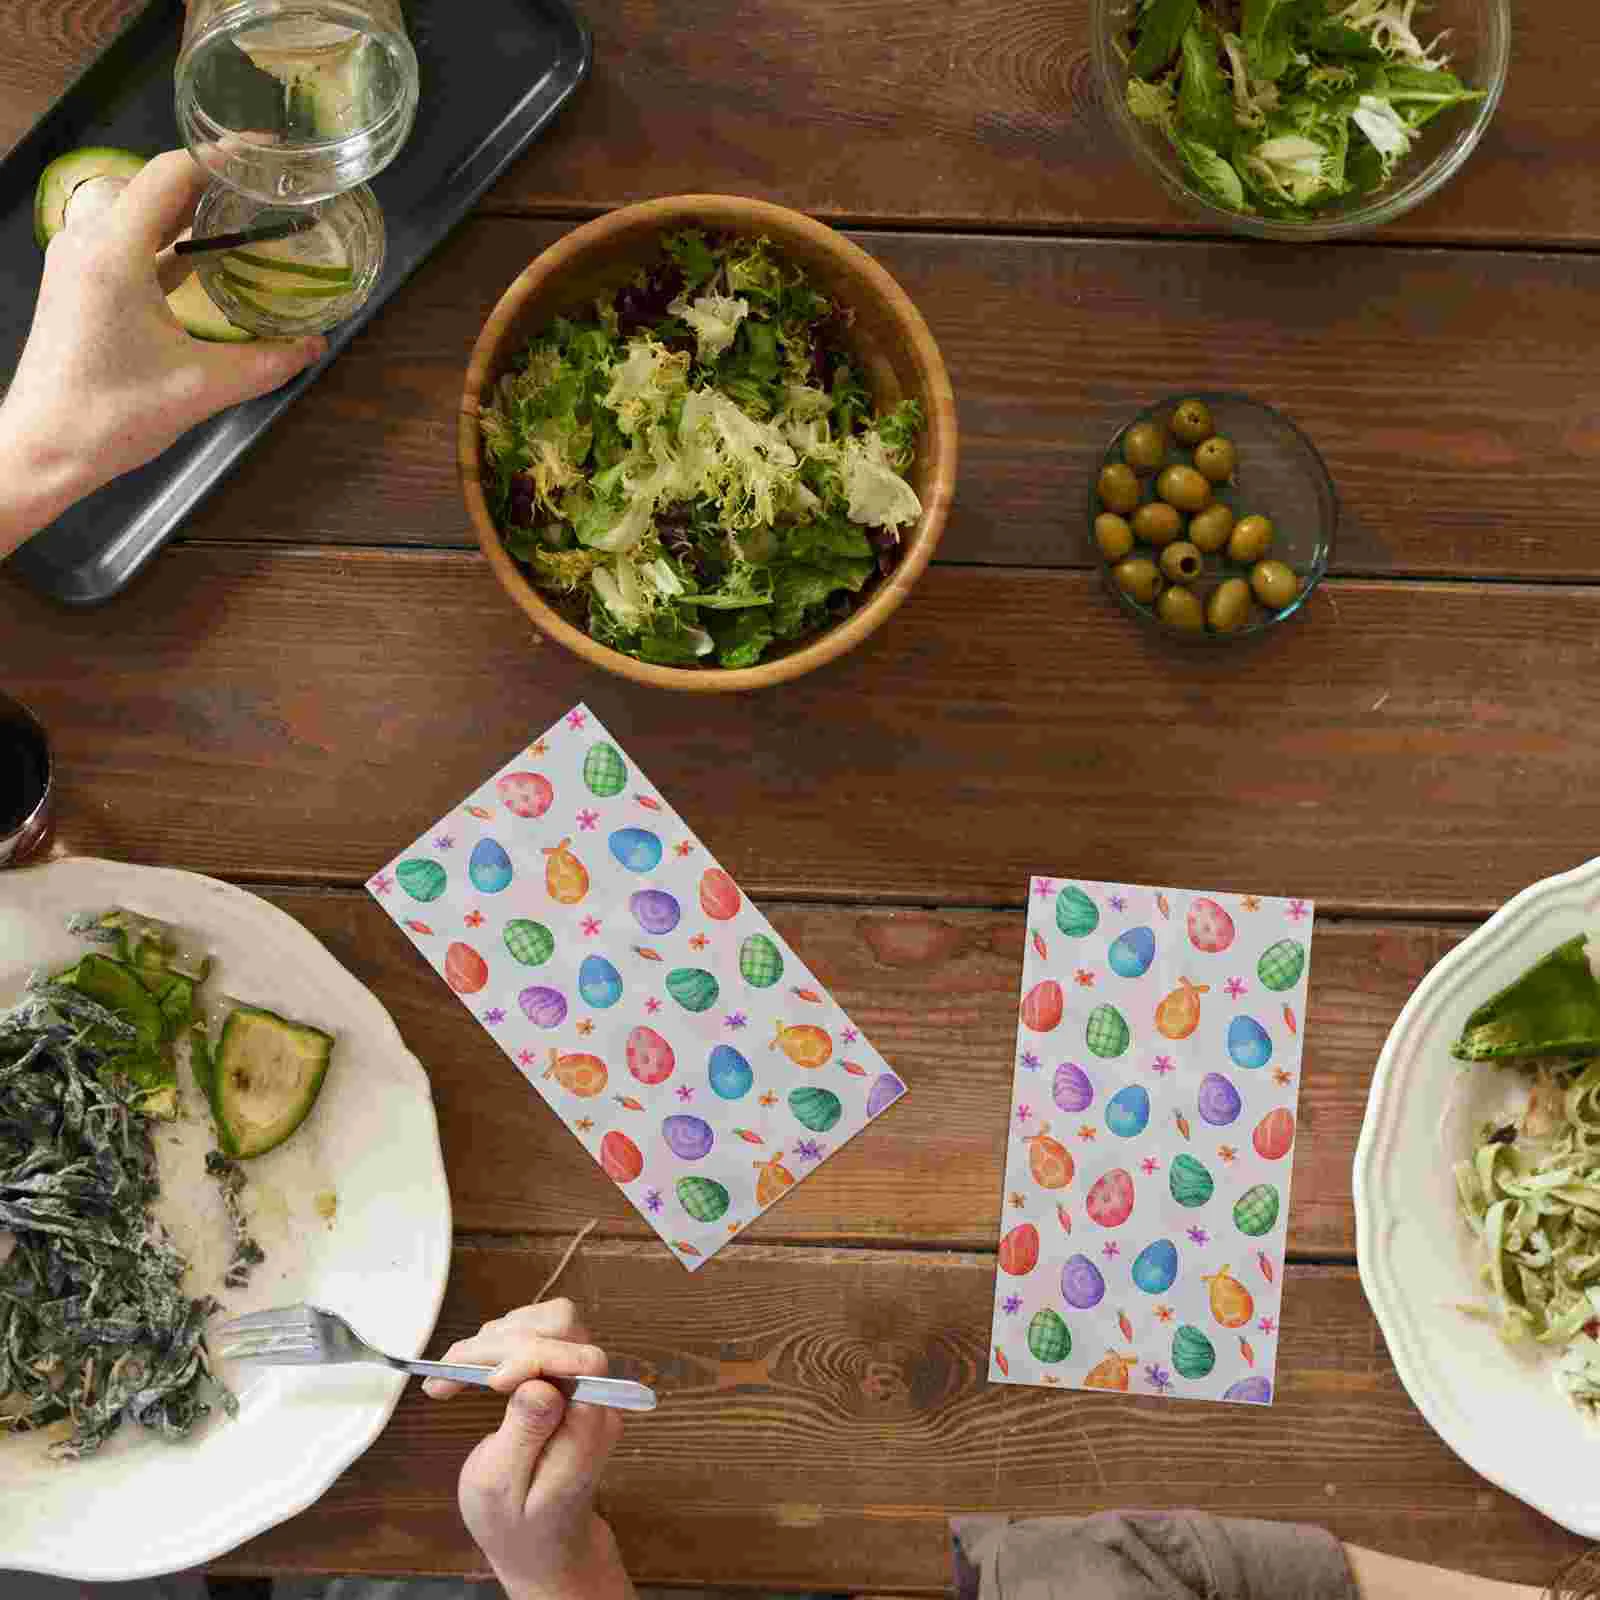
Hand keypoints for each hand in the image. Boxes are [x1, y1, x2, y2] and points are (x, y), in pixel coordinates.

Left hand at [0, 150, 323, 557]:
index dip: (224, 157)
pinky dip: (165, 239)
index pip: (172, 174)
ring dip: (186, 210)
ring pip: (138, 209)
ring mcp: (77, 260)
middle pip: (155, 184)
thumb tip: (315, 344)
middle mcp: (88, 241)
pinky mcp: (77, 282)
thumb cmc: (113, 415)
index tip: (268, 155)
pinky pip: (126, 240)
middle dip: (211, 182)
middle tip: (264, 194)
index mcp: (115, 253)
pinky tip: (202, 261)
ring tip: (239, 222)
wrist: (46, 447)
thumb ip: (266, 361)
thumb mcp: (203, 388)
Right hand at [425, 1299, 634, 1599]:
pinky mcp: (565, 1375)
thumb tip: (538, 1383)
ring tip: (455, 1371)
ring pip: (550, 1322)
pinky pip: (540, 1334)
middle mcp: (596, 1395)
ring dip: (497, 1337)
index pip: (580, 1361)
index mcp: (589, 1427)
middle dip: (502, 1343)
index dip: (534, 1357)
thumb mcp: (503, 1489)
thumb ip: (525, 1433)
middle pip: (563, 1329)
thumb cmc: (516, 1523)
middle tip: (450, 1371)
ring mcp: (584, 1381)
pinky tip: (469, 1369)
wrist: (540, 1540)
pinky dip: (499, 1341)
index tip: (489, 1383)